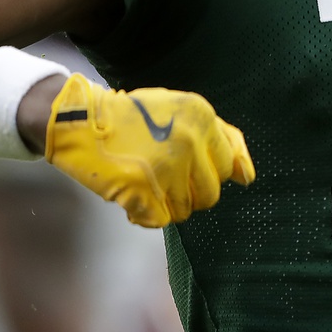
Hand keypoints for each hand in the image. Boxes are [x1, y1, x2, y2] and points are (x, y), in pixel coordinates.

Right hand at [44, 73, 253, 227]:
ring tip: (149, 186)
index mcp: (202, 117)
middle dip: (191, 193)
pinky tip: (134, 198)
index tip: (188, 170)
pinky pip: (160, 220)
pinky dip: (147, 215)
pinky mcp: (143, 188)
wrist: (84, 120)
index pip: (227, 165)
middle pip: (211, 193)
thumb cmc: (135, 117)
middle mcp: (190, 141)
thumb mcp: (182, 111)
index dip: (207, 172)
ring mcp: (167, 166)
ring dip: (168, 204)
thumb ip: (220, 137)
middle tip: (166, 180)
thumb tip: (248, 176)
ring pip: (187, 210)